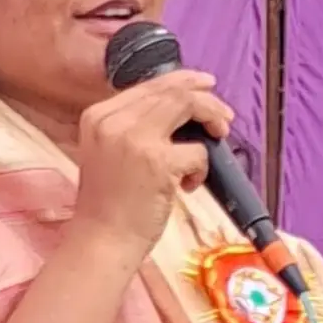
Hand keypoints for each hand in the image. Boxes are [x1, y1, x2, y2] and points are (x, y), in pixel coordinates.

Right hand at [68, 69, 229, 262]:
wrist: (100, 240)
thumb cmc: (107, 205)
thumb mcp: (108, 152)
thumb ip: (132, 127)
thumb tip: (178, 107)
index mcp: (98, 116)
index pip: (147, 86)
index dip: (181, 81)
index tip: (204, 86)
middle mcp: (113, 120)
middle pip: (171, 92)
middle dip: (205, 98)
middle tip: (224, 114)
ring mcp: (135, 138)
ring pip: (187, 106)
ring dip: (212, 119)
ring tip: (220, 135)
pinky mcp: (158, 162)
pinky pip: (197, 150)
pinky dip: (202, 167)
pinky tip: (189, 186)